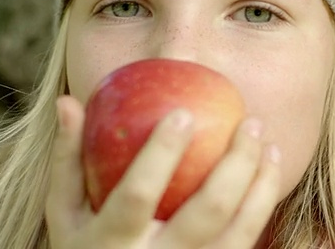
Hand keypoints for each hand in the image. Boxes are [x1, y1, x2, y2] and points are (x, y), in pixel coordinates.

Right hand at [45, 95, 280, 248]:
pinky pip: (246, 242)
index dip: (160, 154)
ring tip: (270, 144)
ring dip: (262, 184)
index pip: (138, 195)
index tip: (184, 113)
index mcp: (111, 243)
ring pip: (240, 231)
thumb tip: (67, 101)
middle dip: (236, 162)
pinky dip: (263, 207)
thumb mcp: (64, 213)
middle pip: (208, 211)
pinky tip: (268, 175)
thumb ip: (66, 160)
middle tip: (250, 121)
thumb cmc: (85, 246)